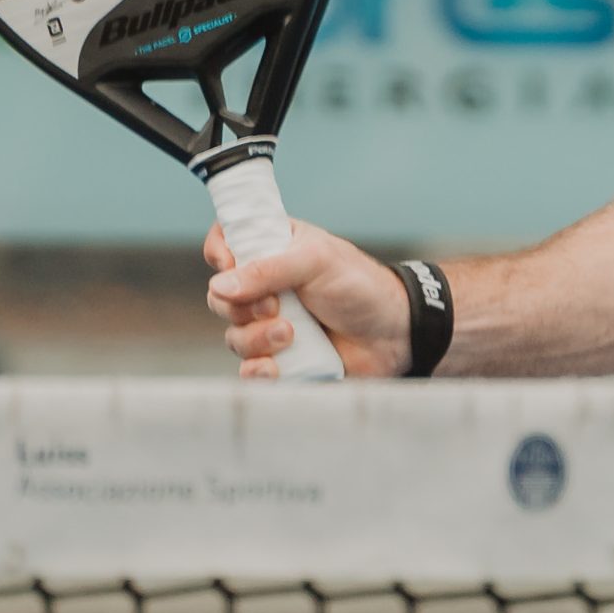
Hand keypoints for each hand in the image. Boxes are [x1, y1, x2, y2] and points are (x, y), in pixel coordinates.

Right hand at [205, 219, 410, 378]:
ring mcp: (270, 324)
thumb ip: (267, 269)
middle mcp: (265, 287)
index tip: (230, 264)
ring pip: (233, 336)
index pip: (225, 242)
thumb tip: (220, 286)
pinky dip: (257, 371)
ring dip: (255, 339)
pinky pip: (249, 370)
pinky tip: (275, 368)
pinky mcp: (280, 359)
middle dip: (239, 307)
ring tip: (292, 335)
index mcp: (272, 249)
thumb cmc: (360, 286)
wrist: (394, 332)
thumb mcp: (316, 262)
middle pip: (220, 297)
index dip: (219, 254)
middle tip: (275, 307)